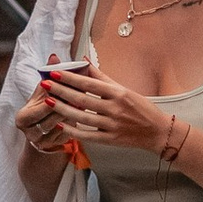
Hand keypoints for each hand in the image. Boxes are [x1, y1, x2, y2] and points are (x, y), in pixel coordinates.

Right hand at [18, 74, 75, 159]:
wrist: (41, 130)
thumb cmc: (43, 106)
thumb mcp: (42, 91)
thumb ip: (47, 74)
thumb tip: (54, 56)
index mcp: (22, 117)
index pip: (41, 106)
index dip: (56, 96)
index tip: (69, 88)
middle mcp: (28, 132)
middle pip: (51, 117)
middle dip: (66, 106)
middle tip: (81, 96)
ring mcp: (40, 142)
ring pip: (59, 127)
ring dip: (72, 115)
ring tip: (83, 105)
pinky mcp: (51, 147)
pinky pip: (64, 136)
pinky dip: (73, 126)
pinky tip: (81, 117)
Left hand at [36, 59, 169, 157]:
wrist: (158, 131)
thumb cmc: (141, 108)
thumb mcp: (124, 89)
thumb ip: (103, 77)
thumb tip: (85, 62)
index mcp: (118, 93)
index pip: (90, 84)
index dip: (71, 78)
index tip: (55, 73)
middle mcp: (115, 109)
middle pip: (83, 99)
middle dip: (61, 91)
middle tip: (45, 84)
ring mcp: (112, 125)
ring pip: (82, 117)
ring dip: (63, 109)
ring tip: (48, 101)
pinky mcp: (111, 140)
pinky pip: (88, 135)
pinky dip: (73, 130)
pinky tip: (60, 124)